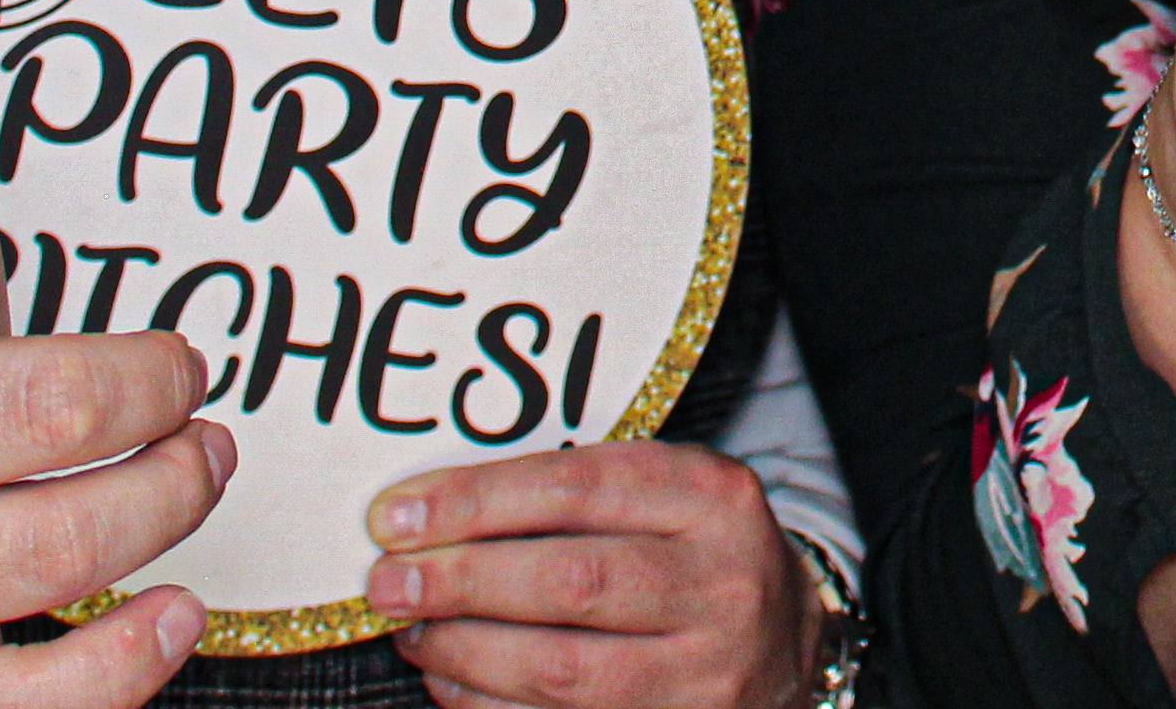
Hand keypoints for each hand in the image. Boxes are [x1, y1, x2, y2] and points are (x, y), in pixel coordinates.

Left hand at [364, 443, 822, 708]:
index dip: (477, 503)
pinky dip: (489, 706)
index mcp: (712, 499)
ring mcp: (706, 673)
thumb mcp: (666, 496)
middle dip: (462, 582)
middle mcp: (721, 585)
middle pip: (573, 582)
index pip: (580, 487)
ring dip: (465, 653)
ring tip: (412, 630)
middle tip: (385, 582)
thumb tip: (428, 515)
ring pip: (564, 670)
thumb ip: (572, 495)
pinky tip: (450, 681)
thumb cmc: (698, 556)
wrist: (790, 647)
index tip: (396, 517)